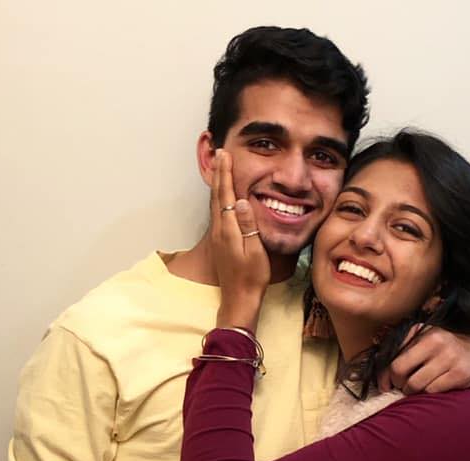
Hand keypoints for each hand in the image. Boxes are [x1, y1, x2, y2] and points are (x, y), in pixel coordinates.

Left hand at [209, 149, 269, 328]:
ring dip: (216, 183)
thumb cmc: (252, 278)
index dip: (226, 174)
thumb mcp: (255, 252)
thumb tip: (241, 200)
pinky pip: (217, 212)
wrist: (238, 299)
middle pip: (216, 195)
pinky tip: (221, 194)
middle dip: (218, 173)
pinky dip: (218, 197)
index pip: (226, 195)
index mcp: (228, 230)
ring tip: (218, 167)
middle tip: (219, 152)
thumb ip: (248, 226)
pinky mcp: (219, 242)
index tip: (226, 155)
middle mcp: (219, 231)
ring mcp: (218, 236)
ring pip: (214, 203)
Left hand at [378, 326, 469, 393]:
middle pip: (400, 371)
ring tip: (420, 388)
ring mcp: (449, 359)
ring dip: (414, 392)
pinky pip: (432, 390)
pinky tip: (436, 388)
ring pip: (415, 384)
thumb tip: (383, 368)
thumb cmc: (454, 348)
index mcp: (425, 333)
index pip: (394, 357)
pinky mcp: (459, 375)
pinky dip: (430, 393)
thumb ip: (409, 344)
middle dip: (398, 384)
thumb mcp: (433, 337)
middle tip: (403, 387)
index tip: (385, 384)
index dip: (385, 375)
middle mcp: (436, 342)